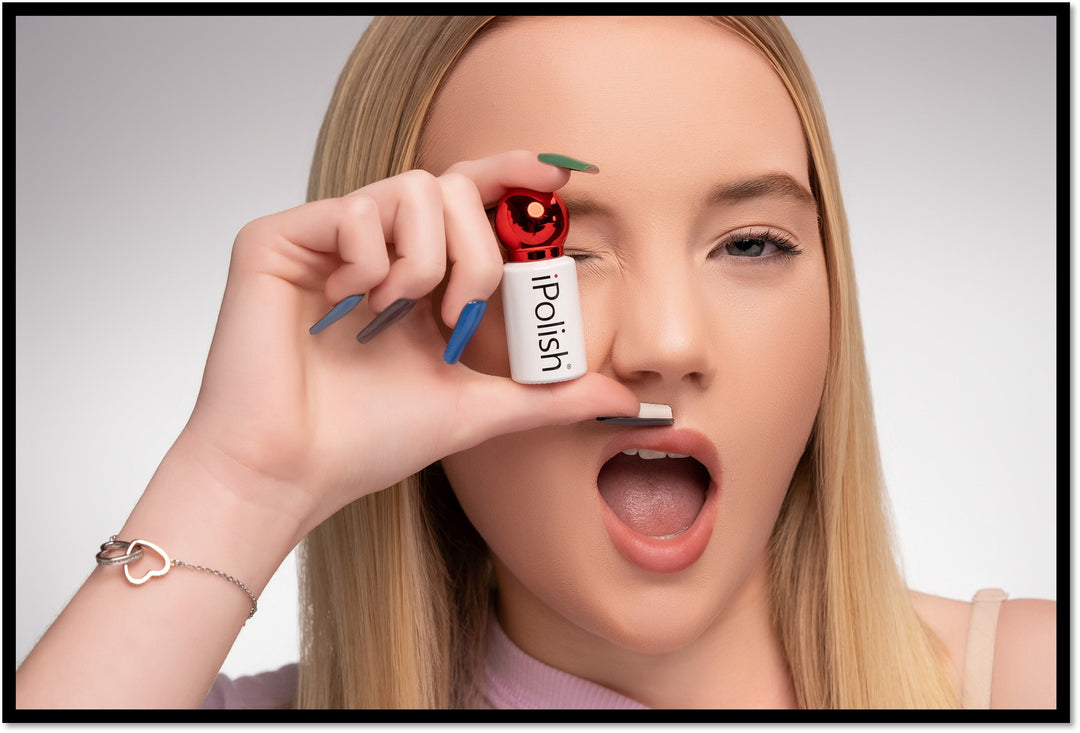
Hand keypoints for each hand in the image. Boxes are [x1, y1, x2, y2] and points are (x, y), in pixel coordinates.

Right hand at [180, 150, 638, 539]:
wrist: (290, 472)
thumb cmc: (365, 442)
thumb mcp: (476, 409)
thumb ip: (548, 394)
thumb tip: (625, 399)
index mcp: (415, 278)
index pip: (468, 202)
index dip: (511, 175)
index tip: (558, 176)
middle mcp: (372, 249)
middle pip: (451, 186)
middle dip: (475, 252)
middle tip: (455, 314)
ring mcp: (326, 241)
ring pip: (410, 189)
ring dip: (423, 262)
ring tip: (393, 316)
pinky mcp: (278, 240)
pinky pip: (351, 209)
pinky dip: (367, 262)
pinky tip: (345, 307)